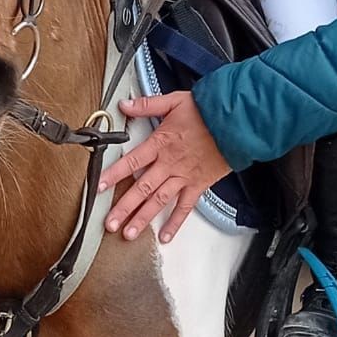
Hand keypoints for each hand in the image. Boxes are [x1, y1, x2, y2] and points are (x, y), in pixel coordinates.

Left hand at [96, 92, 231, 242]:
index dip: (113, 175)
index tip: (98, 187)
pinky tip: (165, 236)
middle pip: (142, 188)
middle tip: (109, 223)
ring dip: (143, 218)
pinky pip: (185, 207)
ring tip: (128, 233)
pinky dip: (175, 222)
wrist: (237, 122)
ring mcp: (184, 176)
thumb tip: (124, 105)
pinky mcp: (198, 184)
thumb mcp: (174, 101)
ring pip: (160, 201)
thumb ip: (147, 105)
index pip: (131, 162)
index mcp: (160, 143)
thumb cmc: (207, 111)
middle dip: (124, 207)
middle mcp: (169, 164)